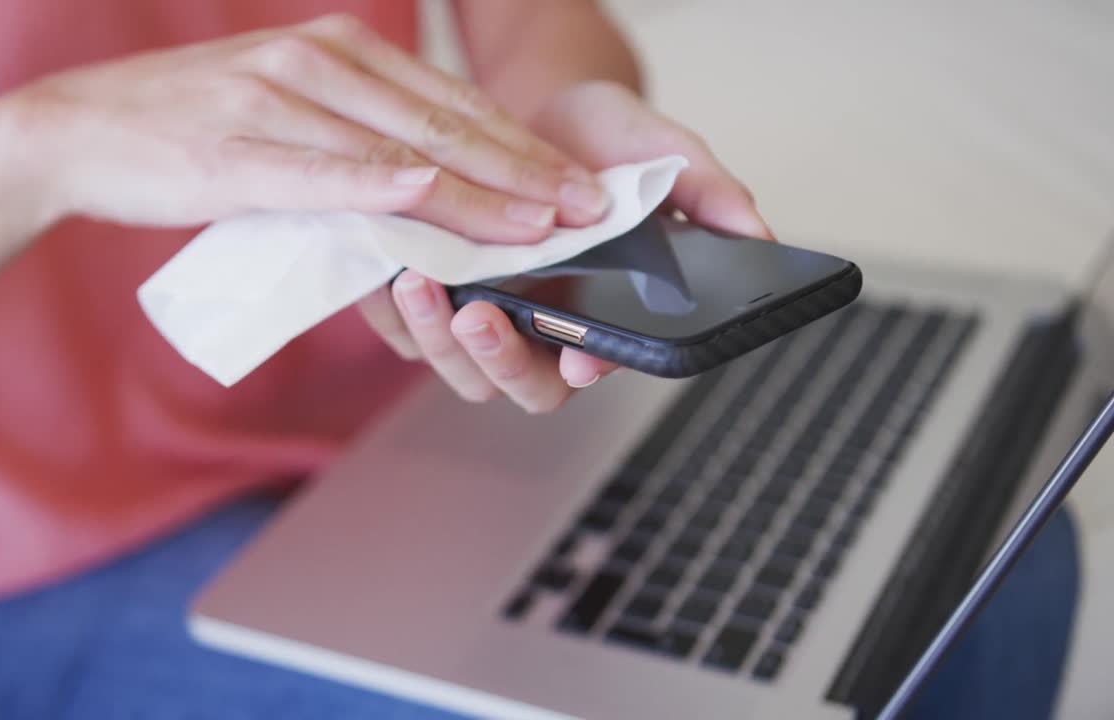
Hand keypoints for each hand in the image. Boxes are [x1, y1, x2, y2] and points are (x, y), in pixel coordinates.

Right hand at [13, 14, 608, 238]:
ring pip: (398, 149)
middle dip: (524, 171)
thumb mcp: (282, 112)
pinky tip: (431, 196)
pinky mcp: (240, 151)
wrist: (77, 130)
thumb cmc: (186, 129)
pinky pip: (324, 172)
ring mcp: (279, 103)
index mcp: (335, 51)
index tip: (573, 183)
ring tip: (538, 225)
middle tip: (586, 208)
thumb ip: (351, 136)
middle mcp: (318, 63)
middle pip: (443, 122)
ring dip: (477, 190)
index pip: (449, 102)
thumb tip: (421, 178)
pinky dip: (381, 185)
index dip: (519, 145)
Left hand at [359, 80, 771, 413]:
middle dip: (499, 360)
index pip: (602, 365)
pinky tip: (389, 264)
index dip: (590, 367)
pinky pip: (410, 330)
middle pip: (525, 386)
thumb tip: (758, 234)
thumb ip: (710, 193)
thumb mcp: (665, 155)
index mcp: (609, 315)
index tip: (582, 355)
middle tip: (479, 314)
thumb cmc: (609, 144)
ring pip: (462, 368)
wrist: (544, 111)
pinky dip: (395, 309)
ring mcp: (491, 319)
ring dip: (438, 338)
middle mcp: (548, 332)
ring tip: (419, 282)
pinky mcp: (439, 299)